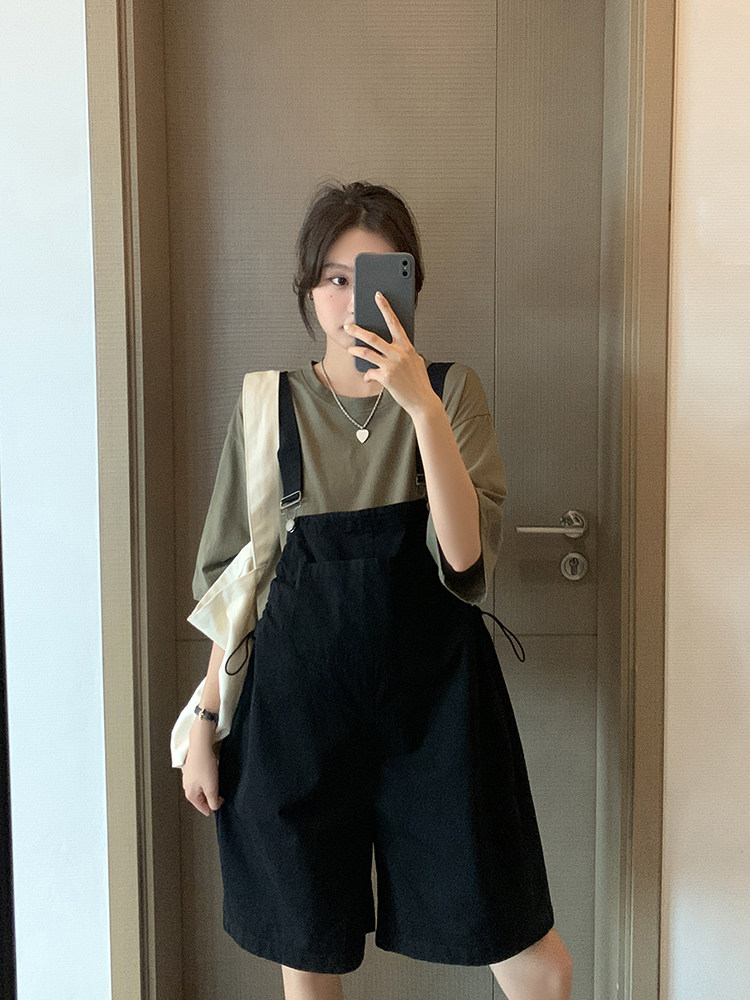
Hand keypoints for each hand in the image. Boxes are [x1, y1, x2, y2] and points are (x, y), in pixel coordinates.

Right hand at [181, 724, 223, 816]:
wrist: (201, 746)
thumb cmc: (204, 765)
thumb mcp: (211, 787)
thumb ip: (213, 801)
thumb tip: (214, 808)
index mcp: (190, 795)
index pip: (203, 808)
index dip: (214, 807)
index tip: (221, 801)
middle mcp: (187, 788)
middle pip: (202, 799)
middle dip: (212, 797)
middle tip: (220, 791)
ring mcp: (189, 779)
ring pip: (202, 789)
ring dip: (210, 788)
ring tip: (216, 781)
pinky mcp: (193, 770)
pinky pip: (202, 780)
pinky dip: (208, 780)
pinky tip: (212, 774)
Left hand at [345, 293, 439, 419]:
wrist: (422, 400)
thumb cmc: (418, 380)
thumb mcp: (414, 360)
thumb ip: (403, 351)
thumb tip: (392, 345)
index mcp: (406, 346)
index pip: (394, 322)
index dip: (385, 308)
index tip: (377, 296)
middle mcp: (399, 353)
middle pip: (373, 337)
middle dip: (358, 330)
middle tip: (348, 326)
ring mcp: (392, 365)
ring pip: (367, 353)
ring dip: (356, 350)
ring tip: (350, 349)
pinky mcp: (386, 377)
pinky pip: (370, 373)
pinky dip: (368, 376)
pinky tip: (369, 378)